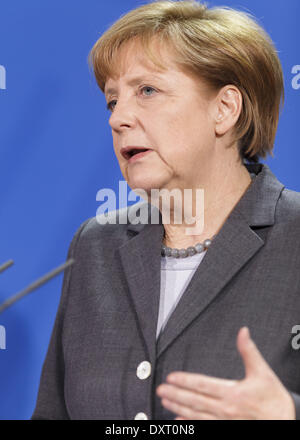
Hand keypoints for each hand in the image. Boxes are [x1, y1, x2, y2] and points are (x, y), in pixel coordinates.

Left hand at [156, 327, 295, 419]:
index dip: (185, 380)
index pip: (202, 384)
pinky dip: (190, 424)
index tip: (171, 377)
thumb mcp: (262, 372)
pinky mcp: (227, 430)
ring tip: (165, 402)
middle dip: (175, 394)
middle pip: (194, 400)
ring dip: (178, 408)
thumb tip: (243, 332)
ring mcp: (225, 422)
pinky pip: (204, 428)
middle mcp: (226, 409)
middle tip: (160, 390)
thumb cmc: (274, 400)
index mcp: (232, 393)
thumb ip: (249, 351)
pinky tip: (179, 421)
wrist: (287, 422)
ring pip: (196, 415)